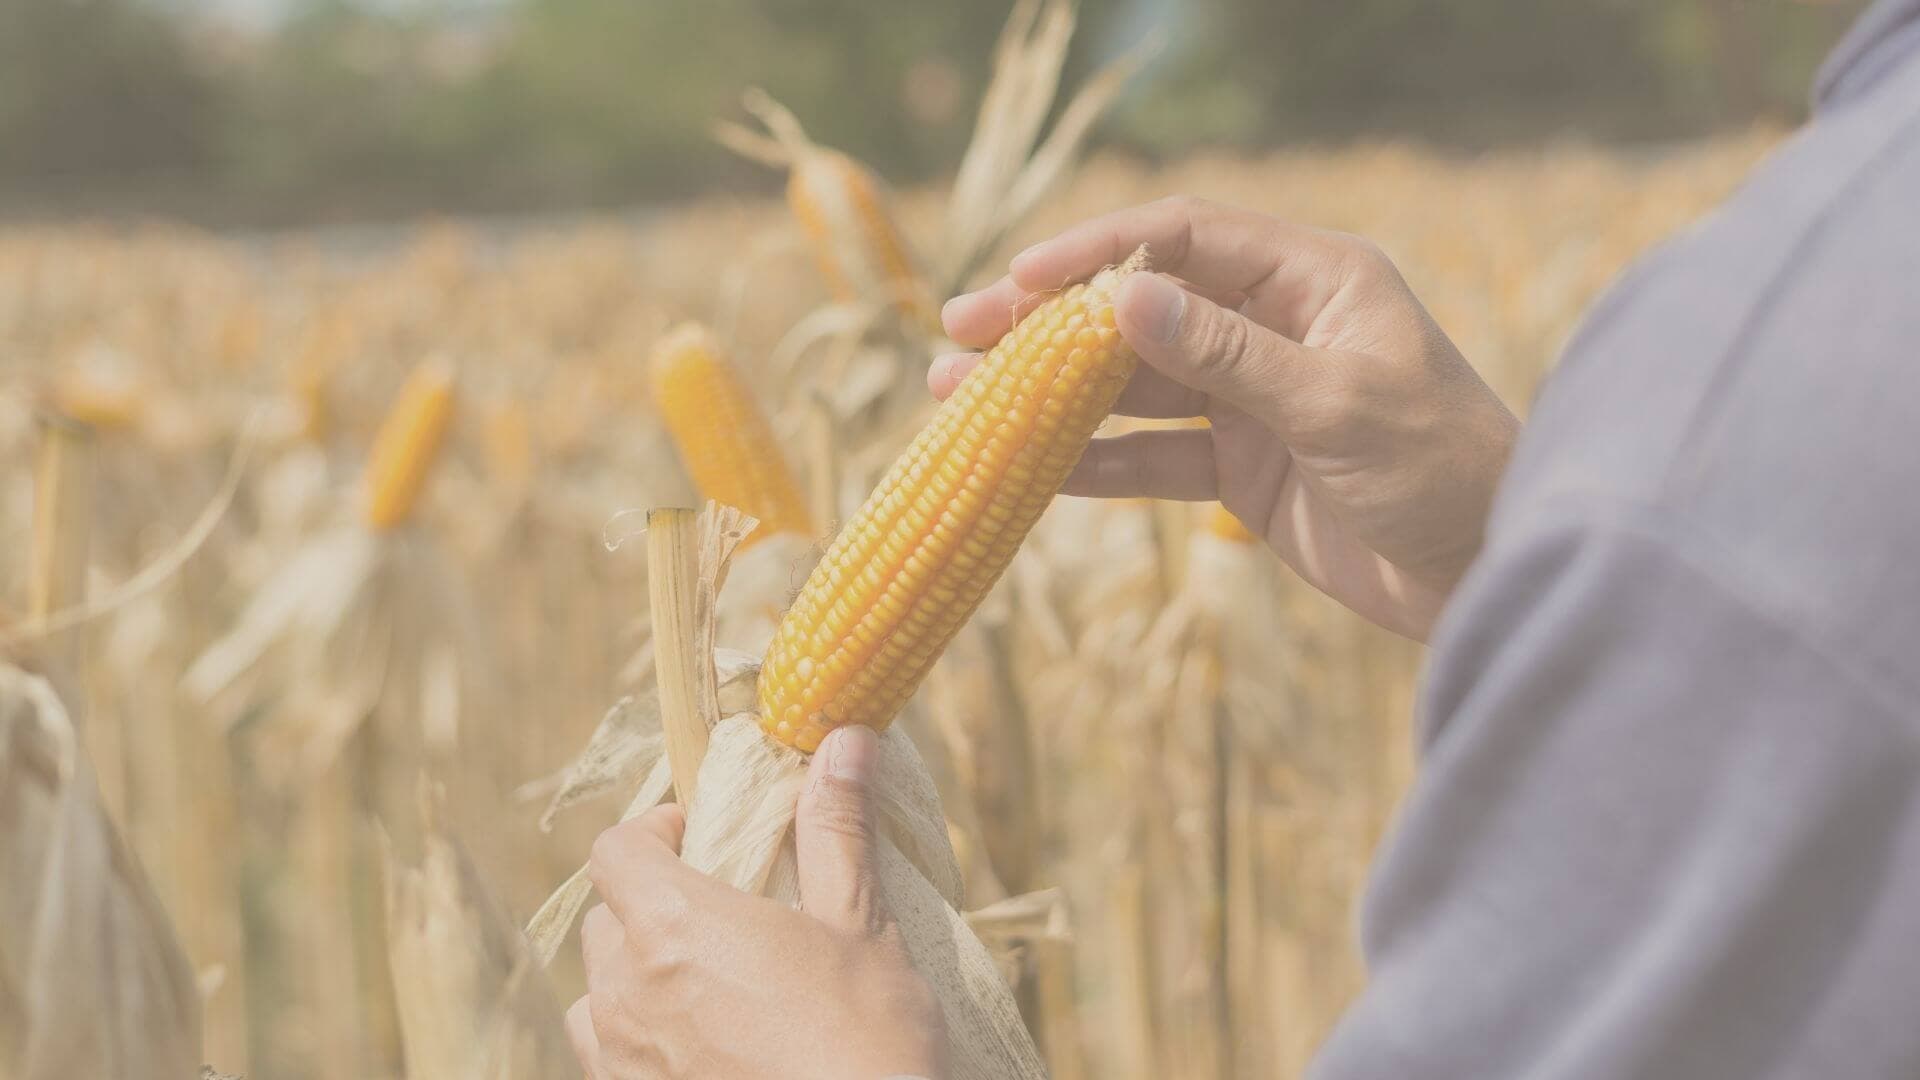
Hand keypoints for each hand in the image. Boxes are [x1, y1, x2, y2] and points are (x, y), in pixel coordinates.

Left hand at [568, 726, 947, 1079]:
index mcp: (673, 926)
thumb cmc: (866, 1036)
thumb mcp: (858, 923)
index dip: (651, 833)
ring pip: (599, 996)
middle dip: (651, 903)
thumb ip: (835, 828)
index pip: (613, 851)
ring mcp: (622, 1059)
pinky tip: (701, 1045)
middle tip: (718, 911)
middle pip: (606, 920)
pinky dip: (639, 1039)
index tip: (701, 835)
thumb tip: (845, 741)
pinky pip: (608, 1058)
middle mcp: (627, 992)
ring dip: (637, 976)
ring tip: (705, 985)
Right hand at [937, 197, 1518, 640]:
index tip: (1019, 278)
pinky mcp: (1243, 468)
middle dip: (1051, 321)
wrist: (1491, 575)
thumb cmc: (1445, 471)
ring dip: (1056, 393)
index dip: (1097, 253)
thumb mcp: (1337, 404)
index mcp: (1313, 279)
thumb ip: (1228, 356)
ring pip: (1136, 385)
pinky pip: (1154, 456)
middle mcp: (1275, 327)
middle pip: (1144, 310)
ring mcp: (1254, 400)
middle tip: (961, 332)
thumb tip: (1122, 302)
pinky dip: (1096, 462)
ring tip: (963, 396)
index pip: (1184, 239)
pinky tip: (1031, 467)